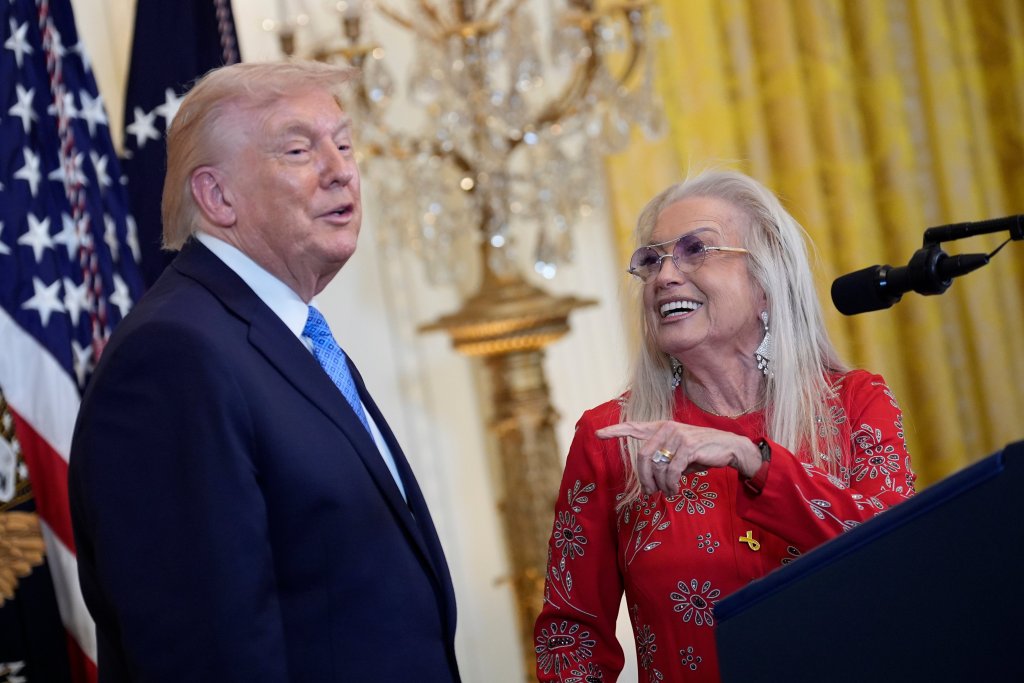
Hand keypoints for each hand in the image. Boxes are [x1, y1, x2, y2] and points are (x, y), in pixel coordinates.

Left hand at [596, 421, 761, 496]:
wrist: (729, 448)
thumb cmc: (701, 452)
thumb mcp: (678, 453)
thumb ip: (662, 460)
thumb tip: (649, 482)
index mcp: (661, 427)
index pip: (634, 427)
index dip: (615, 431)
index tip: (598, 434)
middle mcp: (667, 428)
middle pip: (643, 457)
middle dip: (644, 479)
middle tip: (649, 492)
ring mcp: (678, 436)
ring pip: (657, 467)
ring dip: (660, 485)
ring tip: (668, 492)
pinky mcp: (689, 448)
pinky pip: (672, 472)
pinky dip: (671, 485)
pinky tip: (675, 491)